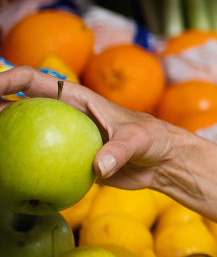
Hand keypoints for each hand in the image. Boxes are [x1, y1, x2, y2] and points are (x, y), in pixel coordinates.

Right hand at [0, 65, 191, 189]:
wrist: (160, 162)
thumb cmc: (154, 139)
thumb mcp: (139, 141)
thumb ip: (119, 151)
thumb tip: (99, 167)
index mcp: (76, 98)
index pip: (34, 81)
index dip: (8, 79)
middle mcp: (64, 115)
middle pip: (20, 107)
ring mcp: (62, 137)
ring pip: (24, 133)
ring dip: (4, 137)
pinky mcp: (66, 160)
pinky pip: (38, 161)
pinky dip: (22, 165)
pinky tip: (8, 176)